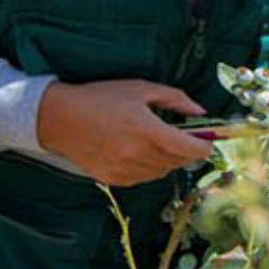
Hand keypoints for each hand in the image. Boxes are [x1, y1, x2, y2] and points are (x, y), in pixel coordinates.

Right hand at [37, 80, 212, 186]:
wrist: (60, 119)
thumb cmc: (101, 98)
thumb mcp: (141, 89)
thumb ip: (175, 99)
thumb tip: (200, 112)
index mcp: (146, 130)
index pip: (189, 148)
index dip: (205, 146)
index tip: (209, 141)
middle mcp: (137, 154)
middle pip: (179, 161)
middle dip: (187, 151)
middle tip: (186, 138)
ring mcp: (125, 169)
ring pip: (163, 172)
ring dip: (169, 160)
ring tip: (158, 141)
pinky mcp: (115, 179)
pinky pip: (144, 177)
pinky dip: (150, 167)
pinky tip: (140, 151)